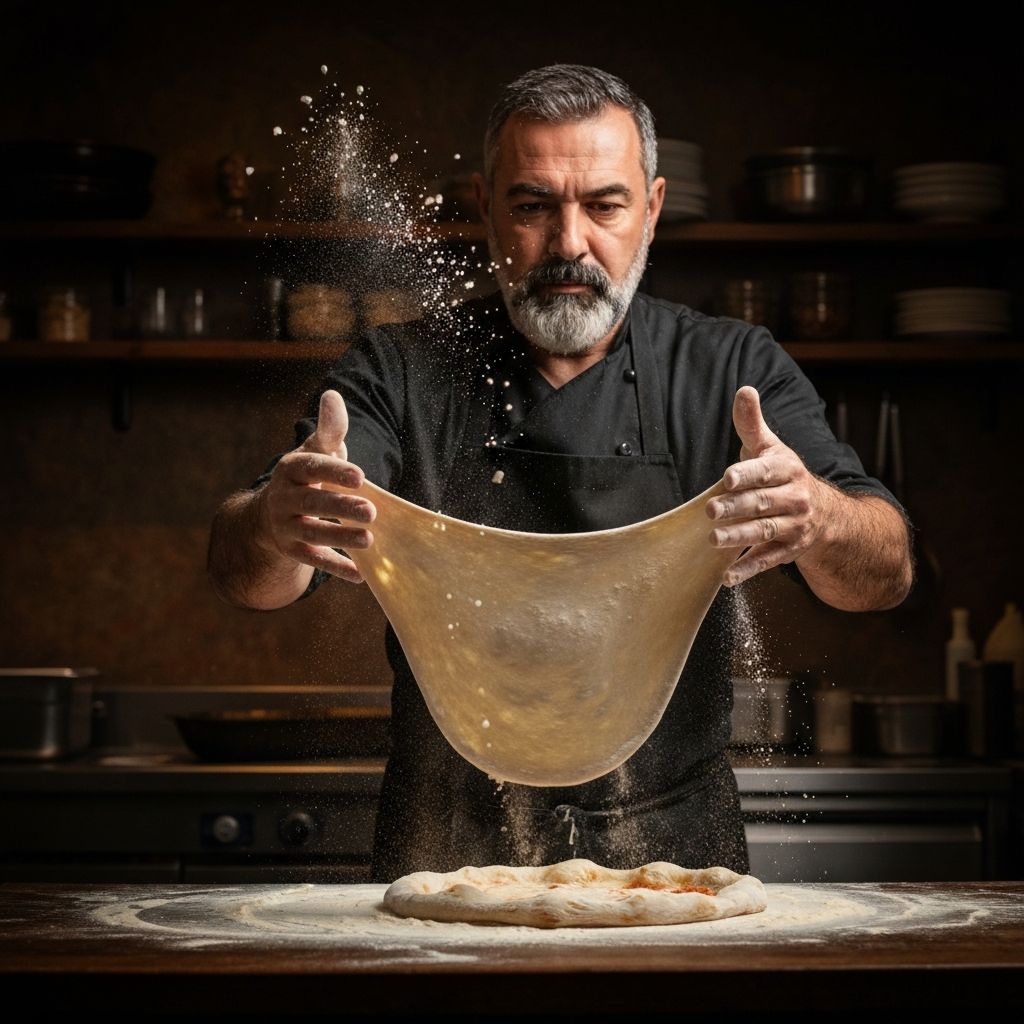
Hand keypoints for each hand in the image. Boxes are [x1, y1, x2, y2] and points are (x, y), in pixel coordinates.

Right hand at [255, 389, 375, 582]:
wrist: (269, 515)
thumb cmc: (307, 476)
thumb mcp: (316, 451)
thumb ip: (329, 429)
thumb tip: (332, 396)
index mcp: (291, 469)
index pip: (312, 468)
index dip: (334, 472)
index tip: (359, 476)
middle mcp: (283, 498)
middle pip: (313, 504)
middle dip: (341, 508)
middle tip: (372, 512)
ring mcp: (285, 526)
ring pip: (313, 534)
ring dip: (341, 538)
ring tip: (369, 540)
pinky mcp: (291, 551)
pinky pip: (314, 560)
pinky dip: (336, 567)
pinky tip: (360, 575)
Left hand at [705, 386, 836, 587]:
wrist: (826, 515)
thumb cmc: (784, 475)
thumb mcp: (771, 448)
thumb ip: (752, 423)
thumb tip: (744, 389)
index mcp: (788, 469)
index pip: (766, 471)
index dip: (747, 475)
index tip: (727, 478)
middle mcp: (796, 498)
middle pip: (763, 503)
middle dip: (737, 507)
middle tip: (710, 510)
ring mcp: (794, 527)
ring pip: (766, 532)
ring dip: (740, 537)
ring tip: (714, 540)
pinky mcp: (788, 551)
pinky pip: (768, 560)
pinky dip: (747, 570)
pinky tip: (727, 577)